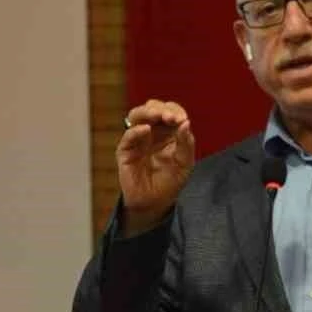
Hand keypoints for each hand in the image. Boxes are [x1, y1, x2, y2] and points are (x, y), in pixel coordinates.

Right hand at [118, 100, 195, 229]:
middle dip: (162, 109)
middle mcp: (152, 131)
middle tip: (171, 117)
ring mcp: (137, 139)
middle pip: (152, 108)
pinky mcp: (125, 151)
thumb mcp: (184, 164)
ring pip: (137, 115)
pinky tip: (146, 130)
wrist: (154, 204)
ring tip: (159, 116)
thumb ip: (186, 144)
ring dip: (148, 112)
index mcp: (168, 131)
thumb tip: (186, 123)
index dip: (175, 111)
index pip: (170, 111)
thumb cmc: (170, 183)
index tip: (182, 119)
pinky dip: (136, 131)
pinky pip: (128, 136)